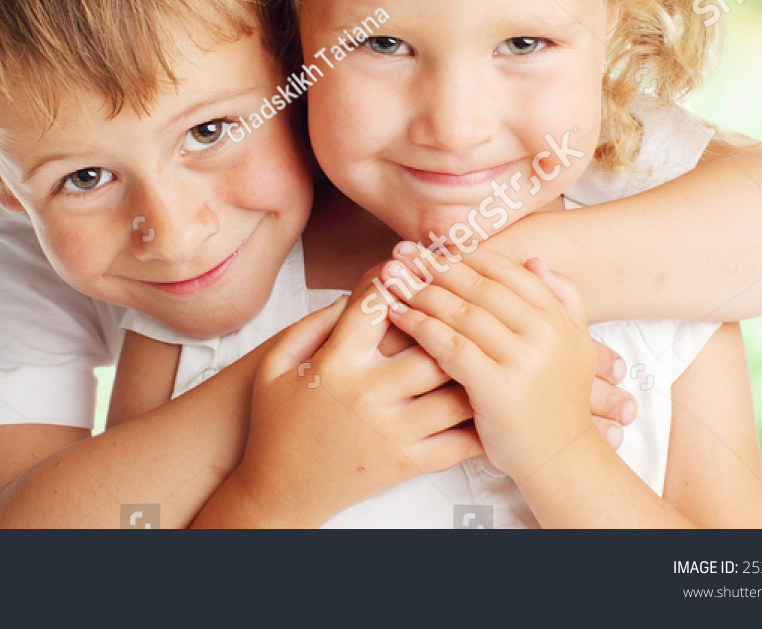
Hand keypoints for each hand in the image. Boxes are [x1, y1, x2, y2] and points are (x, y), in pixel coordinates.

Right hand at [225, 268, 483, 526]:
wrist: (278, 491)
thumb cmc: (275, 424)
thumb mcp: (275, 365)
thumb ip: (311, 325)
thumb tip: (353, 295)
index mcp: (335, 364)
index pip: (374, 309)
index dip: (395, 282)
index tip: (409, 272)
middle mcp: (368, 395)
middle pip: (431, 348)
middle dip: (451, 324)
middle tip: (467, 310)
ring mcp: (392, 431)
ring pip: (455, 394)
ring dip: (474, 371)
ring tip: (485, 353)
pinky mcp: (407, 464)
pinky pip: (459, 443)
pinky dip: (479, 423)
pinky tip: (486, 403)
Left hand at [380, 243, 599, 480]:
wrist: (564, 461)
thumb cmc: (558, 403)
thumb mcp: (575, 346)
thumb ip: (563, 299)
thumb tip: (534, 260)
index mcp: (557, 318)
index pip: (503, 271)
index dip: (463, 254)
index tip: (431, 245)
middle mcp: (544, 333)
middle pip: (477, 286)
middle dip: (434, 265)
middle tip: (401, 251)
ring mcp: (523, 360)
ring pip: (461, 312)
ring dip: (419, 290)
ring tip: (390, 276)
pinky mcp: (498, 387)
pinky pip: (450, 346)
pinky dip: (420, 325)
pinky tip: (396, 314)